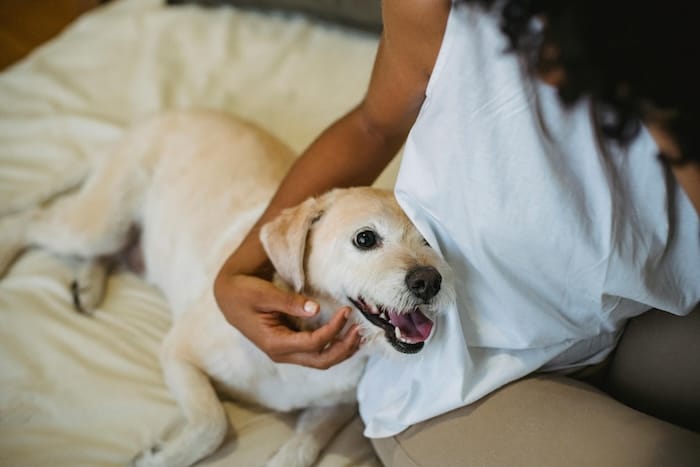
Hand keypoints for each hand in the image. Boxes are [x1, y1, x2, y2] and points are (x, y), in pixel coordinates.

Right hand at [215, 274, 360, 368]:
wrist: (228, 297)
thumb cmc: (244, 292)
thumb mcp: (264, 294)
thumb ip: (288, 302)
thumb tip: (314, 308)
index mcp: (275, 342)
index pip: (313, 343)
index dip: (333, 329)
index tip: (346, 311)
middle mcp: (282, 353)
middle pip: (321, 360)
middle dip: (344, 347)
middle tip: (359, 329)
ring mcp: (286, 352)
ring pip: (321, 360)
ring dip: (342, 350)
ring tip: (359, 334)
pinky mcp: (290, 346)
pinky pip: (316, 353)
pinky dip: (333, 346)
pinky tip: (345, 335)